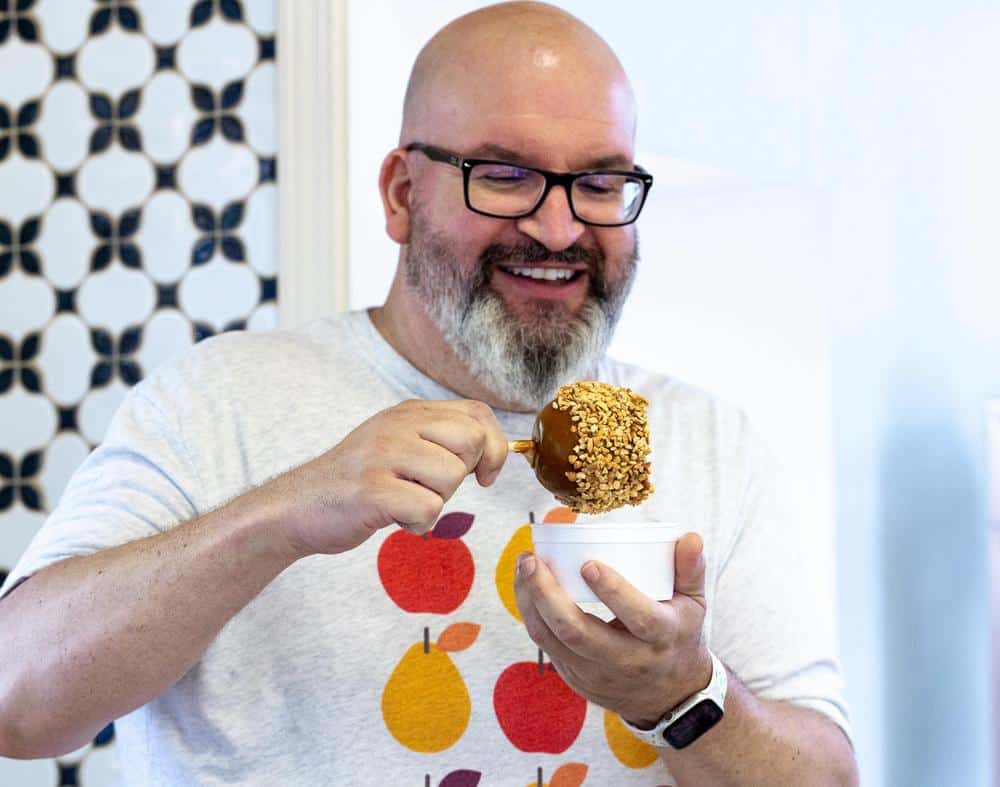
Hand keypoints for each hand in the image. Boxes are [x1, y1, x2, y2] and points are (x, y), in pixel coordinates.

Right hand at [272, 399, 507, 557]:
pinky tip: (392, 516)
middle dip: (463, 475)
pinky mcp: (373, 489)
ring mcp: (383, 454)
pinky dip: (417, 523)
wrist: (298, 507)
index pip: (478, 413)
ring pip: (452, 478)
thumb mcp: (399, 444)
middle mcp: (397, 425)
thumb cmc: (357, 482)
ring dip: (436, 502)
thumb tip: (493, 451)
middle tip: (430, 487)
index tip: (484, 474)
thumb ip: (440, 439)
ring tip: (403, 500)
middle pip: (472, 443)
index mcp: (408, 412)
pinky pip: (428, 509)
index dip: (495, 447)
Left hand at [513, 532, 711, 726]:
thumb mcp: (694, 605)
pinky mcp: (577, 680)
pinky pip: (547, 648)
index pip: (638, 618)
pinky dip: (532, 616)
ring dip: (531, 603)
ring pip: (554, 641)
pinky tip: (525, 588)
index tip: (588, 564)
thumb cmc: (677, 636)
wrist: (669, 696)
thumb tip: (690, 536)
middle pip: (578, 632)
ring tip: (524, 567)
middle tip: (532, 561)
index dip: (613, 592)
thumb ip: (691, 569)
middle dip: (548, 595)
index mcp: (661, 638)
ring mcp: (598, 675)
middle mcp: (628, 661)